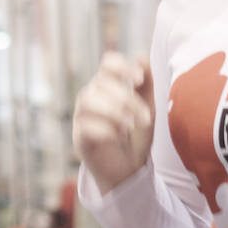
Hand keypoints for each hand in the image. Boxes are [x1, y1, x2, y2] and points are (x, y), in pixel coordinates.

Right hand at [72, 52, 153, 192]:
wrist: (129, 171)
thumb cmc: (136, 137)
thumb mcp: (147, 109)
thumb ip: (145, 84)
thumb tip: (142, 56)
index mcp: (108, 86)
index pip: (108, 63)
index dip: (121, 66)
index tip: (138, 79)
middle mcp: (92, 97)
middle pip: (101, 83)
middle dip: (127, 99)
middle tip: (145, 118)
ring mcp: (82, 117)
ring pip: (89, 100)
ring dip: (114, 111)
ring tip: (130, 125)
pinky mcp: (80, 138)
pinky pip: (85, 126)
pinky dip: (104, 129)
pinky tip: (118, 136)